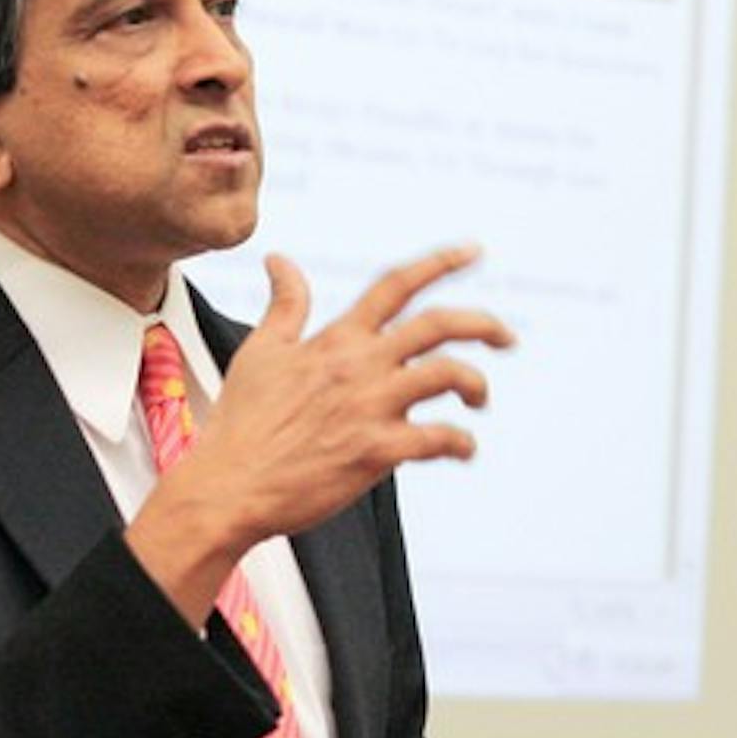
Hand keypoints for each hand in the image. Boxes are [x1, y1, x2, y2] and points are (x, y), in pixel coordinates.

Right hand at [130, 246, 512, 623]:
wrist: (228, 486)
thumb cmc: (241, 422)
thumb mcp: (260, 351)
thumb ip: (285, 305)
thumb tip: (280, 260)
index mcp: (336, 339)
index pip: (396, 285)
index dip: (440, 262)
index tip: (473, 251)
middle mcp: (360, 365)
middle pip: (438, 325)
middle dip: (484, 324)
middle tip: (508, 336)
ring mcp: (370, 407)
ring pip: (448, 375)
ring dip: (476, 384)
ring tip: (479, 400)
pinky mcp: (377, 451)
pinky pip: (439, 438)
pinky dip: (461, 443)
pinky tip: (463, 449)